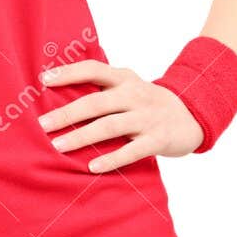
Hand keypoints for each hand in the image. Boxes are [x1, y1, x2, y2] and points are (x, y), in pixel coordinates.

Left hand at [37, 60, 203, 172]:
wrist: (193, 115)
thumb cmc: (146, 103)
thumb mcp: (128, 87)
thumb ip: (102, 89)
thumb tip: (58, 96)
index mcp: (124, 79)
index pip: (94, 70)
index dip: (69, 73)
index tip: (44, 79)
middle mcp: (135, 95)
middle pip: (97, 102)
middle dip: (68, 113)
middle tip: (43, 124)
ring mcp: (147, 117)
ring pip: (110, 126)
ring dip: (82, 136)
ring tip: (59, 146)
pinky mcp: (158, 140)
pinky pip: (131, 151)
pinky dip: (111, 159)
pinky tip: (92, 166)